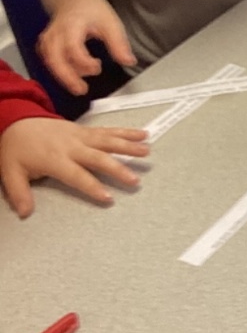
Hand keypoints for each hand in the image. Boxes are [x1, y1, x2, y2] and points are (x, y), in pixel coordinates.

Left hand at [0, 117, 147, 217]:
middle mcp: (71, 146)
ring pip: (107, 141)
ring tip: (147, 152)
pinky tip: (142, 134)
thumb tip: (25, 213)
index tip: (108, 197)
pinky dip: (125, 132)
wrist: (16, 119)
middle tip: (135, 179)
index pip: (76, 175)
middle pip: (98, 158)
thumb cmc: (15, 148)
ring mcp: (80, 136)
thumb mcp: (10, 172)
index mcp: (54, 159)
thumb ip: (19, 193)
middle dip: (117, 168)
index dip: (92, 186)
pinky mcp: (84, 130)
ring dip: (128, 146)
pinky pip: (107, 131)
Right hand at [38, 0, 135, 95]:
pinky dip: (59, 72)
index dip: (83, 61)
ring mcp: (47, 40)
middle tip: (82, 89)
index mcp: (71, 25)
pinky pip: (48, 62)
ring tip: (80, 85)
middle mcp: (55, 33)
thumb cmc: (92, 9)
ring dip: (64, 76)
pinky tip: (72, 77)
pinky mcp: (45, 46)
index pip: (73, 47)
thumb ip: (118, 43)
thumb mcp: (110, 22)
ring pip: (50, 62)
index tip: (98, 67)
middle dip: (67, 77)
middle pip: (54, 58)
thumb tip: (129, 62)